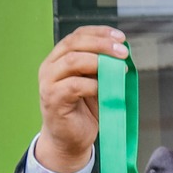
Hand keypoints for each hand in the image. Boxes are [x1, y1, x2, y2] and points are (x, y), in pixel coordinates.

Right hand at [36, 25, 128, 172]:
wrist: (70, 139)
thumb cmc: (84, 110)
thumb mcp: (96, 83)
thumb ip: (102, 67)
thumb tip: (122, 53)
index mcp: (60, 57)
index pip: (77, 35)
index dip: (99, 32)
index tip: (121, 37)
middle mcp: (50, 66)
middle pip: (74, 43)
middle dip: (102, 44)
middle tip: (124, 52)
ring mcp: (49, 82)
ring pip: (73, 61)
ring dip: (100, 62)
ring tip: (120, 70)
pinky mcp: (53, 99)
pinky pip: (74, 85)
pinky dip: (94, 84)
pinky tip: (106, 89)